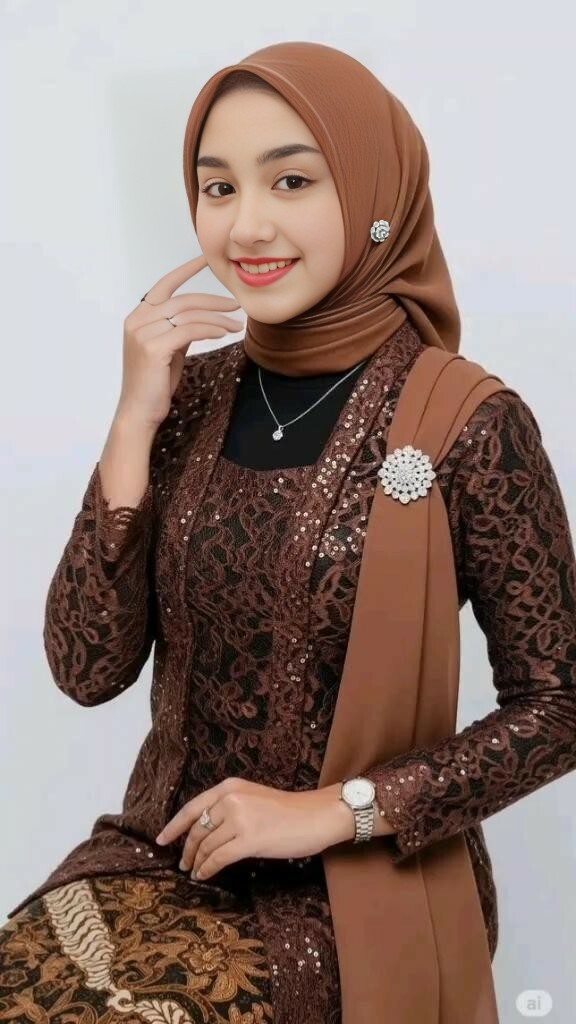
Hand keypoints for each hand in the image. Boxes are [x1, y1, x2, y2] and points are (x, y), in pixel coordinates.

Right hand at [118, 254, 244, 429]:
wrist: (140, 412)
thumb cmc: (155, 383)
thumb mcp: (169, 349)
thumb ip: (179, 329)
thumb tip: (201, 317)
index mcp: (139, 317)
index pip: (165, 285)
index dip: (186, 271)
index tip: (206, 260)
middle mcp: (137, 320)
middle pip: (183, 299)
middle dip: (213, 299)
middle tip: (236, 303)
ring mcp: (143, 333)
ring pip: (188, 314)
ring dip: (217, 317)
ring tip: (236, 324)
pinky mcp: (152, 347)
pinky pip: (189, 330)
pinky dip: (210, 329)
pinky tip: (224, 333)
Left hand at [155, 777, 356, 880]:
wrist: (316, 815)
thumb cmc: (289, 810)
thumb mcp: (253, 798)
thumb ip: (229, 807)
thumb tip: (204, 830)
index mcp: (230, 786)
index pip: (193, 807)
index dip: (174, 826)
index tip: (161, 839)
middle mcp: (231, 799)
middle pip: (197, 829)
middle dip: (187, 849)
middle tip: (182, 863)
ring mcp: (239, 819)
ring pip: (206, 846)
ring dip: (197, 862)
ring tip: (194, 871)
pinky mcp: (249, 839)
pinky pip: (218, 858)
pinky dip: (207, 869)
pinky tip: (205, 875)